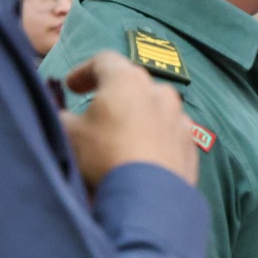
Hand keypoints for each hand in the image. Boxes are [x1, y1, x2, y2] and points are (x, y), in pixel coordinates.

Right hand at [60, 52, 198, 186]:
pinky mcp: (192, 145)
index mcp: (129, 81)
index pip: (104, 60)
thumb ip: (65, 118)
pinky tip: (142, 155)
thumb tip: (66, 117)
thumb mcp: (70, 134)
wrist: (149, 196)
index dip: (84, 71)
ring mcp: (181, 119)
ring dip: (137, 116)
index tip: (72, 87)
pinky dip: (154, 138)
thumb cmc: (105, 155)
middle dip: (113, 95)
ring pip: (155, 109)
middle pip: (133, 85)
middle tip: (96, 111)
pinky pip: (168, 134)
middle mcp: (161, 92)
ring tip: (120, 136)